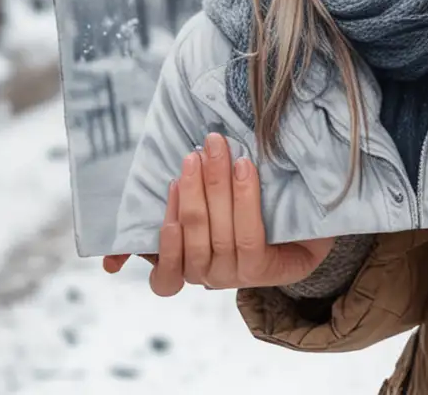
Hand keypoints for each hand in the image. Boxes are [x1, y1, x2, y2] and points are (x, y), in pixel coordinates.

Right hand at [101, 132, 333, 294]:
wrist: (309, 231)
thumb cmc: (254, 214)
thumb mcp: (215, 209)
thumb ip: (183, 206)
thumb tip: (118, 243)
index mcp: (188, 267)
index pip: (161, 273)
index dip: (146, 246)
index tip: (158, 192)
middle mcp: (207, 276)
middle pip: (190, 231)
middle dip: (192, 187)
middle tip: (196, 152)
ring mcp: (234, 275)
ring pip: (216, 230)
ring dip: (215, 185)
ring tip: (217, 150)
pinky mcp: (262, 269)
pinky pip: (247, 234)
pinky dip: (243, 198)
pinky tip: (244, 168)